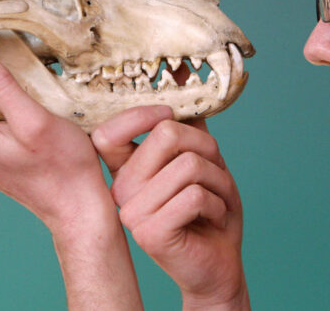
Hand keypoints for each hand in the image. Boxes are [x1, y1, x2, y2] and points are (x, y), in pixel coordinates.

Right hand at [92, 106, 249, 310]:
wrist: (219, 261)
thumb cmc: (208, 206)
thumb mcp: (200, 156)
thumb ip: (187, 119)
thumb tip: (181, 68)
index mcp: (126, 169)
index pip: (110, 130)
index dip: (140, 114)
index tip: (170, 113)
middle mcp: (120, 188)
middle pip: (167, 135)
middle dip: (207, 150)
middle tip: (214, 172)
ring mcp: (131, 211)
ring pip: (188, 165)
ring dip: (219, 180)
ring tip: (217, 199)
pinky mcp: (149, 232)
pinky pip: (194, 195)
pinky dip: (218, 204)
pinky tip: (214, 218)